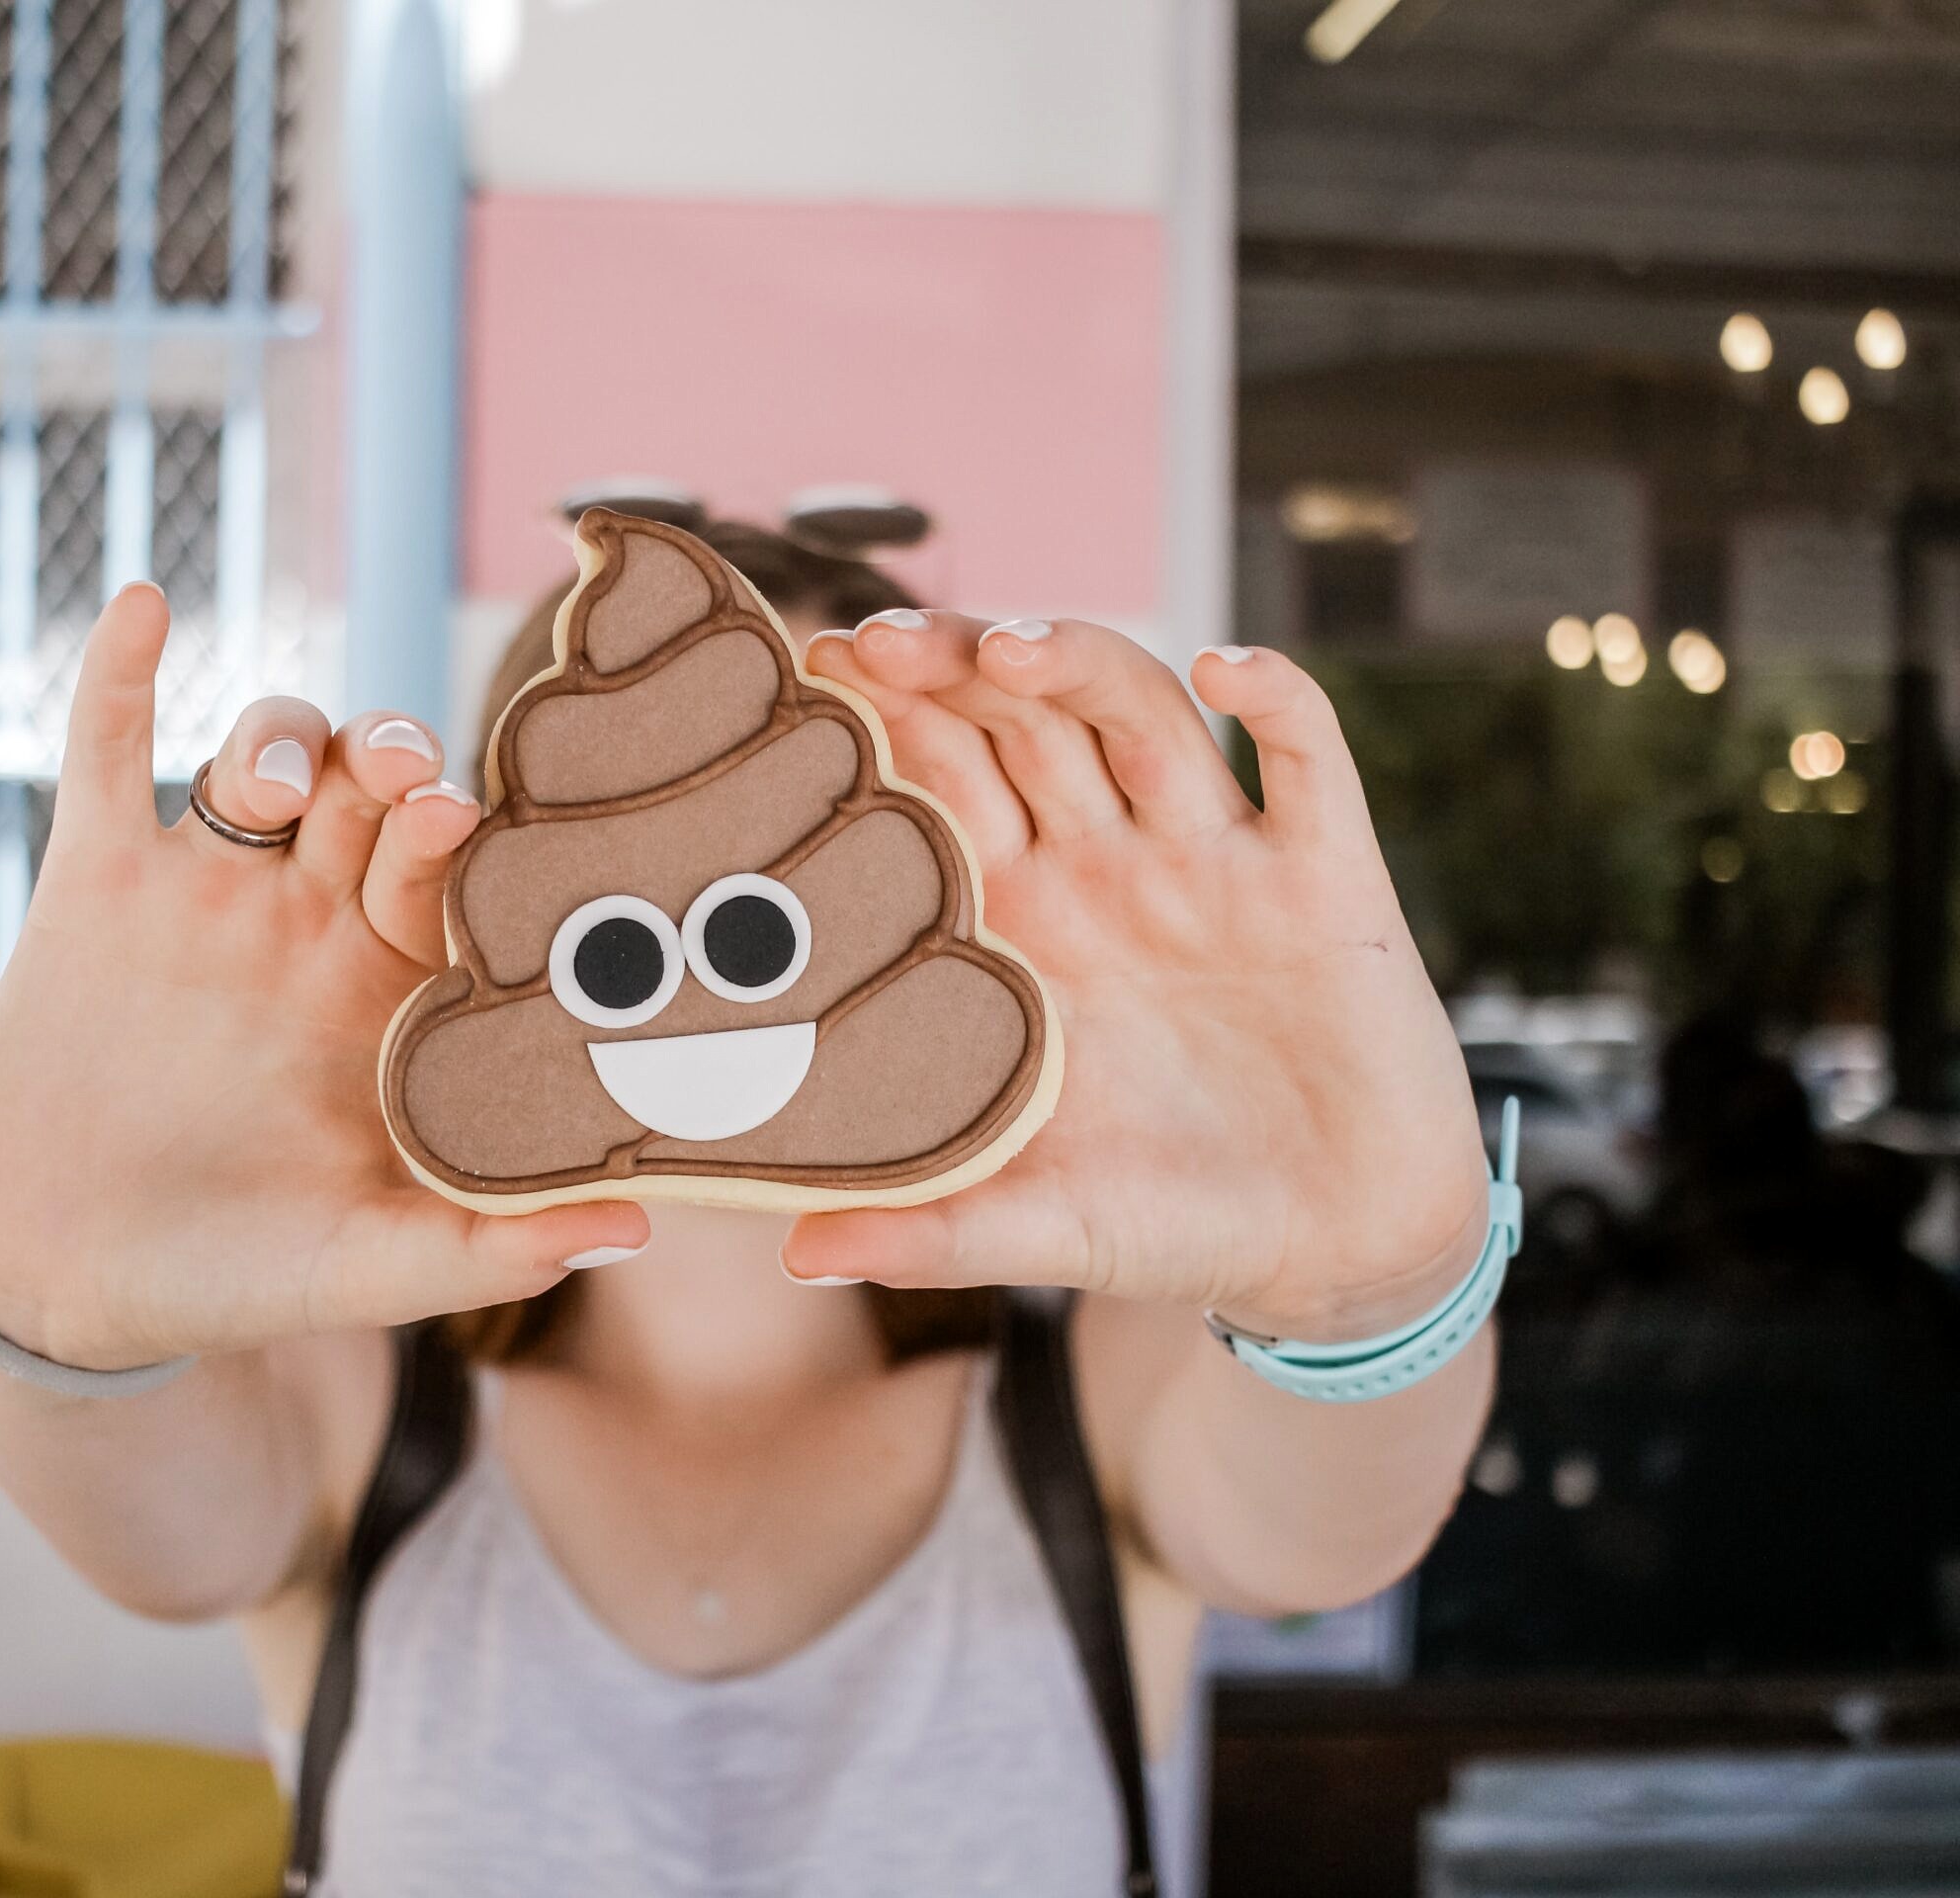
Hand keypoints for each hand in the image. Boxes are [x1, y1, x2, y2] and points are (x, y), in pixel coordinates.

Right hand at [0, 585, 649, 1369]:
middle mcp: (310, 922)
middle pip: (371, 793)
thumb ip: (484, 1247)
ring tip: (267, 788)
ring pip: (262, 754)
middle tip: (406, 785)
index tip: (480, 829)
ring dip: (280, 737)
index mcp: (391, 990)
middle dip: (395, 765)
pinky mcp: (98, 882)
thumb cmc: (234, 1278)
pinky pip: (107, 749)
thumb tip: (635, 1228)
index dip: (476, 843)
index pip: (457, 877)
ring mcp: (206, 893)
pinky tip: (146, 605)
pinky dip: (120, 673)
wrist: (64, 1284)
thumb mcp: (364, 1268)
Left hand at [783, 616, 1488, 1340]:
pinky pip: (1310, 759)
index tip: (811, 676)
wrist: (1339, 1250)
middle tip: (882, 641)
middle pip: (1022, 723)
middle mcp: (1111, 869)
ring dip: (1082, 662)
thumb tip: (796, 1254)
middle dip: (955, 669)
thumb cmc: (1175, 1225)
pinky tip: (1230, 669)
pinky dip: (1279, 698)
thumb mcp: (1044, 1227)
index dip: (885, 723)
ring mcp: (1218, 863)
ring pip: (1142, 714)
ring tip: (1013, 647)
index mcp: (1025, 926)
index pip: (940, 787)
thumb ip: (930, 1231)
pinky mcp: (1326, 879)